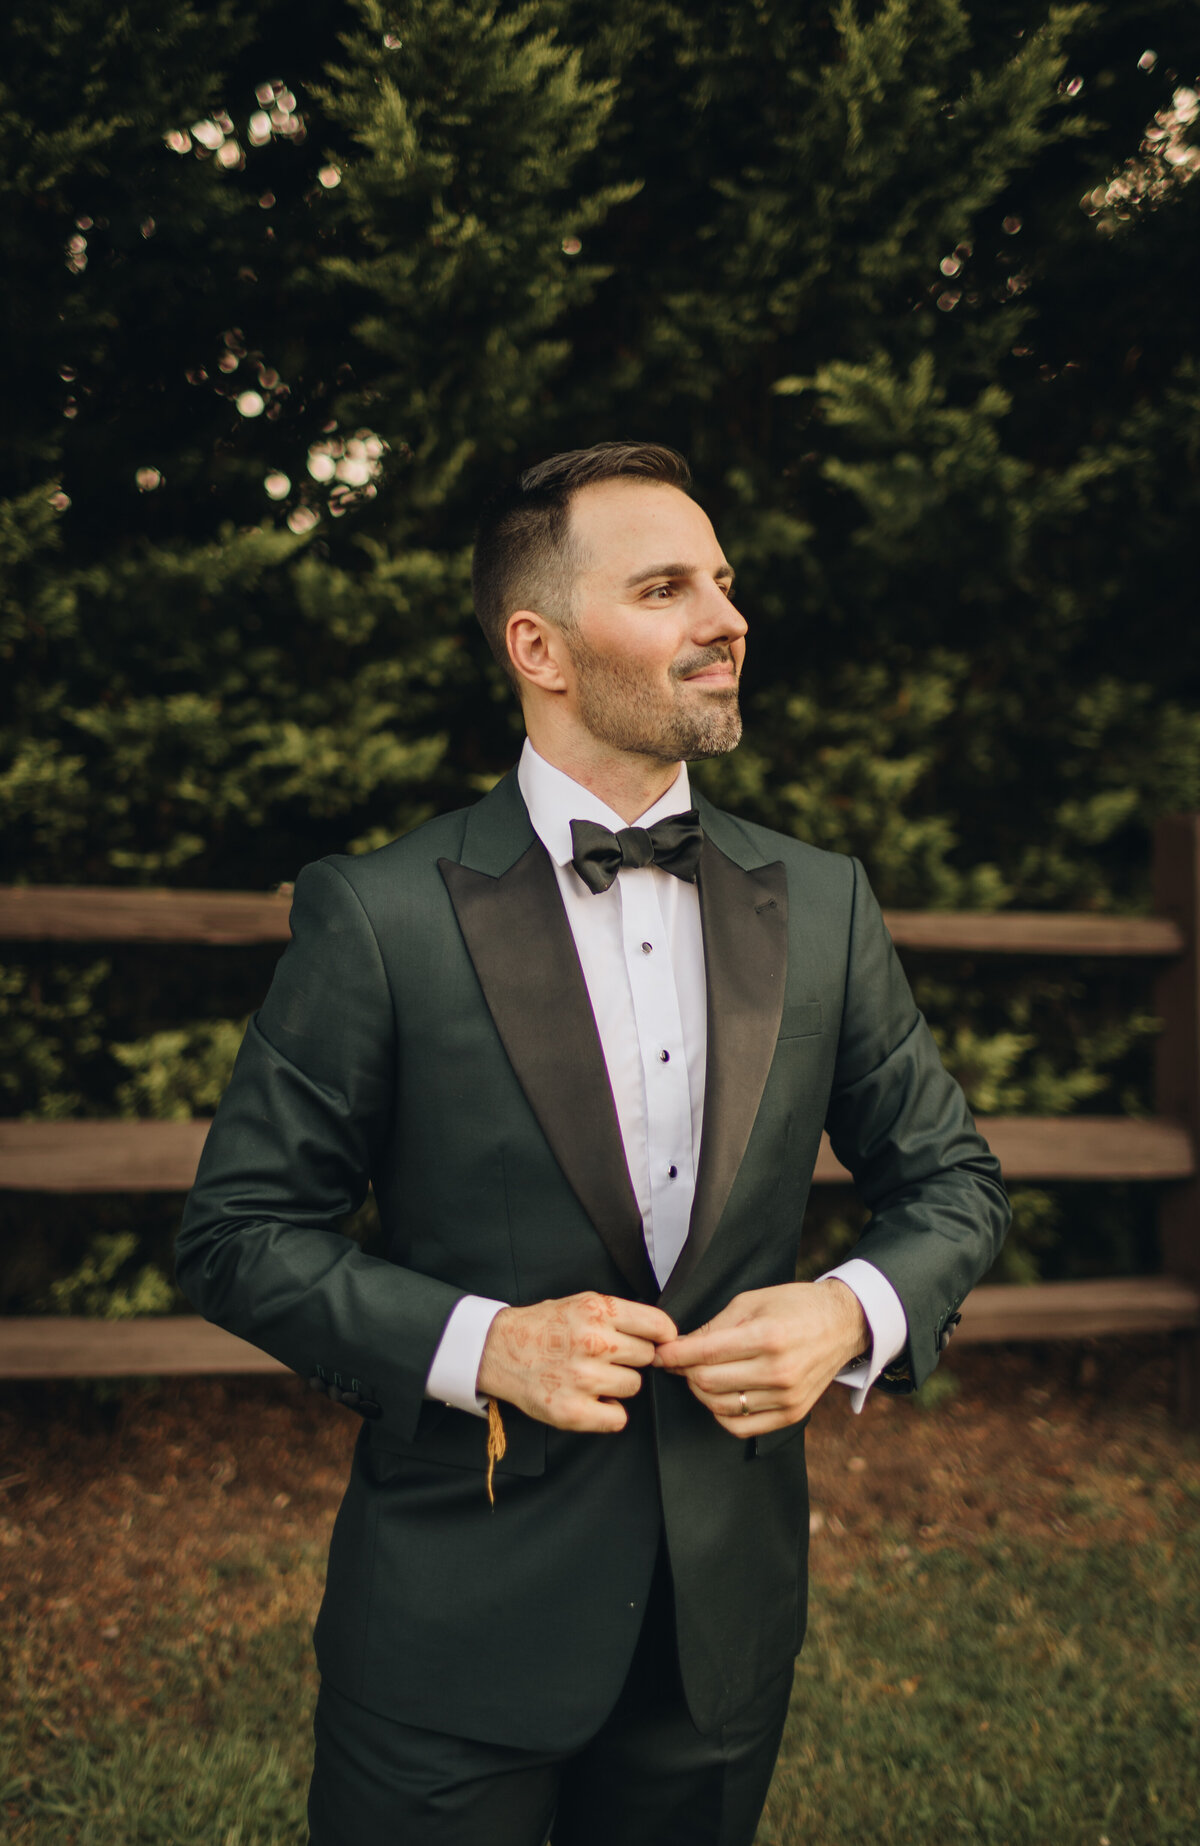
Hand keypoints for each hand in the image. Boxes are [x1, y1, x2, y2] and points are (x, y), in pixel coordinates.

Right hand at [477, 1291, 677, 1432]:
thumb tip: (661, 1332)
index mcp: (597, 1311)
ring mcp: (583, 1378)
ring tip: (592, 1375)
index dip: (662, 1335)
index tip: (660, 1341)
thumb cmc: (544, 1327)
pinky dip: (608, 1412)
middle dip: (632, 1357)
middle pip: (646, 1356)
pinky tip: (592, 1399)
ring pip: (633, 1385)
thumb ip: (619, 1315)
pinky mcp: (573, 1411)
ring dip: (618, 1384)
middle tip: (608, 1357)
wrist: (499, 1350)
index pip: (657, 1326)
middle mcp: (592, 1342)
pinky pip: (618, 1418)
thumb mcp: (581, 1303)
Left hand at [652, 1280, 868, 1438]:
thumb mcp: (752, 1302)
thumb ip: (714, 1326)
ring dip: (700, 1392)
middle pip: (707, 1382)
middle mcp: (778, 1371)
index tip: (658, 1352)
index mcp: (767, 1337)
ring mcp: (786, 1397)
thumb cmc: (795, 1306)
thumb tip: (679, 1345)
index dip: (673, 1354)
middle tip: (679, 1360)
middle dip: (684, 1371)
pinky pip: (741, 1427)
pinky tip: (720, 1396)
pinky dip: (721, 1414)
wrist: (842, 1325)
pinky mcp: (792, 1414)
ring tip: (699, 1375)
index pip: (704, 1353)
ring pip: (720, 1407)